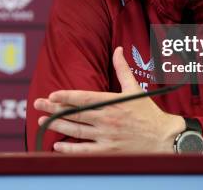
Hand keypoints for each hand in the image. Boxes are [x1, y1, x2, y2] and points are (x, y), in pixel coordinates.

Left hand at [33, 46, 185, 152]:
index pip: (84, 98)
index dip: (66, 96)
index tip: (51, 94)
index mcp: (113, 102)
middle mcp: (107, 119)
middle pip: (75, 113)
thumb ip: (122, 69)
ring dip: (58, 126)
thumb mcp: (135, 88)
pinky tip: (57, 145)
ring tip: (42, 121)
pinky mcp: (109, 151)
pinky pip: (84, 152)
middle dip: (54, 108)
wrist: (165, 138)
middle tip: (37, 104)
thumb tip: (118, 49)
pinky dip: (69, 150)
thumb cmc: (149, 113)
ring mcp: (107, 136)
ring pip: (76, 131)